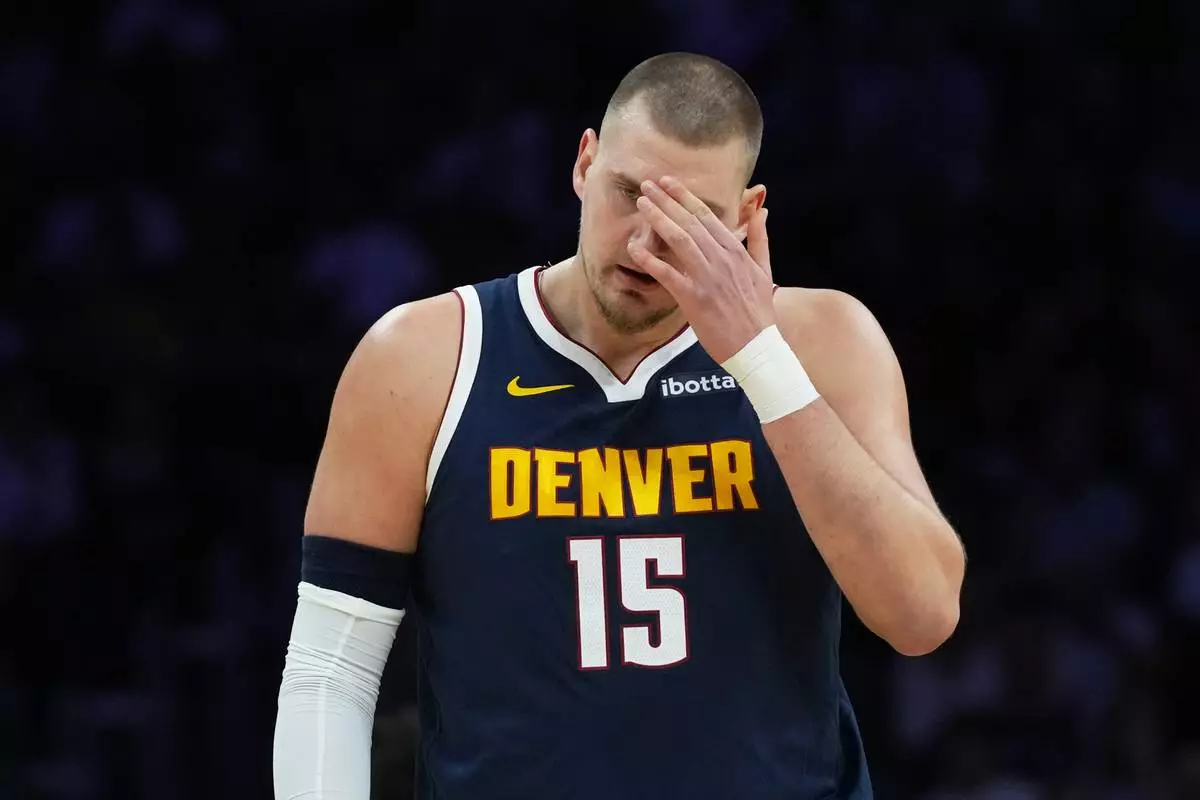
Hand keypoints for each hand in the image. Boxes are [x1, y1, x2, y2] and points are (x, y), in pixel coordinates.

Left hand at [627, 176, 773, 364]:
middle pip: (690, 222)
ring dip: (659, 219)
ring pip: (680, 241)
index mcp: (735, 252)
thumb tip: (762, 210)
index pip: (707, 216)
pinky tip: (635, 248)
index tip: (668, 182)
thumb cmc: (758, 312)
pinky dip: (651, 260)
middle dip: (667, 200)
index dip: (685, 197)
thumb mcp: (764, 270)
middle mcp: (721, 260)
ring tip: (642, 204)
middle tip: (647, 184)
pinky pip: (668, 275)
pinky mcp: (694, 299)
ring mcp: (707, 278)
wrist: (757, 347)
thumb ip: (759, 239)